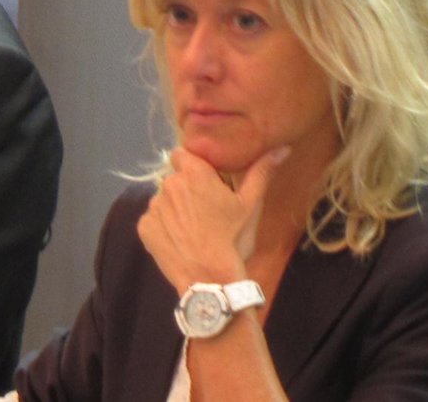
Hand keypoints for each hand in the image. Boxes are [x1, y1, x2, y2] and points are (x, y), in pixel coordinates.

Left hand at [137, 146, 289, 293]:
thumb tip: (284, 148)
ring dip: (174, 209)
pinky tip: (179, 243)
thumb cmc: (234, 239)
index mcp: (193, 172)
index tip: (205, 182)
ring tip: (193, 231)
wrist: (211, 279)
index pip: (181, 154)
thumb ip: (262, 172)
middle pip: (174, 179)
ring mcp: (153, 206)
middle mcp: (168, 184)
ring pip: (163, 201)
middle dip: (186, 190)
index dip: (192, 166)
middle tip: (205, 212)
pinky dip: (162, 229)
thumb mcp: (251, 205)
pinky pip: (153, 221)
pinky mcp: (143, 228)